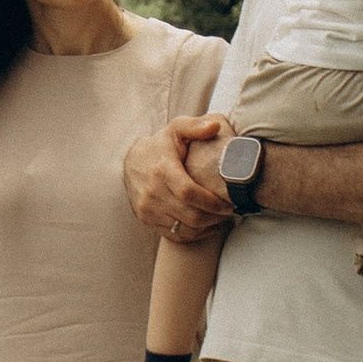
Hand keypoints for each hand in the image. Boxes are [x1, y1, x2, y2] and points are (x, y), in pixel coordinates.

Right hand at [122, 114, 233, 244]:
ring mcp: (147, 208)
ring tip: (221, 218)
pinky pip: (174, 234)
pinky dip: (194, 234)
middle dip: (214, 217)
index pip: (188, 193)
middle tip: (230, 211)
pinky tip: (207, 226)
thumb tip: (215, 127)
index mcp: (161, 170)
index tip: (228, 203)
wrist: (132, 162)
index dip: (211, 202)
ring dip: (207, 227)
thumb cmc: (161, 145)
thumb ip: (195, 126)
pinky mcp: (146, 219)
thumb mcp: (176, 129)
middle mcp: (152, 192)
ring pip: (184, 228)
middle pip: (189, 215)